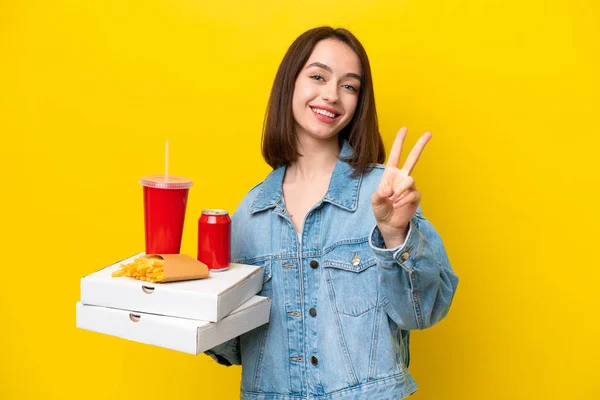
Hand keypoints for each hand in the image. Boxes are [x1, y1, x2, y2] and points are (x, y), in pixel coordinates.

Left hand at [371, 127, 431, 246]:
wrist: (388, 223)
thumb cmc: (381, 209)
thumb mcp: (375, 201)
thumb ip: (379, 194)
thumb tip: (389, 191)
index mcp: (391, 174)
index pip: (396, 155)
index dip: (399, 142)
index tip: (405, 128)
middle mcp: (402, 177)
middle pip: (413, 158)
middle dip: (420, 145)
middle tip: (429, 133)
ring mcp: (410, 186)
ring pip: (409, 180)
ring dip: (399, 190)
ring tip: (392, 199)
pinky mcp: (416, 196)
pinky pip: (412, 193)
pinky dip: (403, 199)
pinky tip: (397, 205)